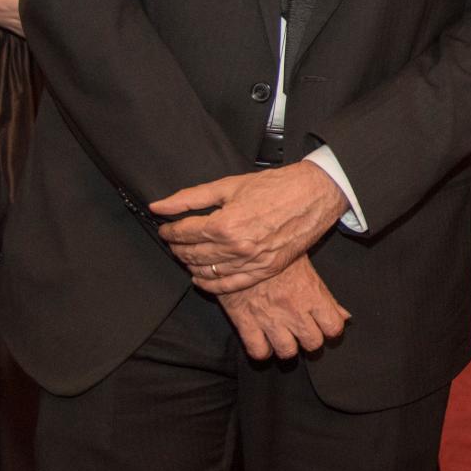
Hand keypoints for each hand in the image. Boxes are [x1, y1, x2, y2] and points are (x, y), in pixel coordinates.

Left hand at [150, 162, 346, 291]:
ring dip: (191, 265)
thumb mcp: (228, 185)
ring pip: (208, 272)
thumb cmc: (274, 186)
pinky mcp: (265, 270)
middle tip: (173, 241)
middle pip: (192, 254)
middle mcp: (236, 248)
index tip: (165, 228)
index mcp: (224, 224)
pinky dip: (211, 285)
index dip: (169, 231)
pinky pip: (230, 286)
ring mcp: (252, 262)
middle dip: (177, 247)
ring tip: (186, 256)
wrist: (313, 195)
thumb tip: (158, 206)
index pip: (183, 234)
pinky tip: (201, 279)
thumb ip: (190, 198)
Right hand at [218, 256, 349, 359]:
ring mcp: (269, 318)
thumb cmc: (275, 252)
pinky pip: (258, 351)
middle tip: (304, 330)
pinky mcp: (244, 321)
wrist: (240, 245)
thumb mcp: (306, 266)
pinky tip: (264, 341)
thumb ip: (327, 296)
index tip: (325, 325)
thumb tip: (345, 316)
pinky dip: (262, 350)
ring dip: (287, 347)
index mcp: (311, 293)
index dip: (331, 328)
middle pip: (313, 343)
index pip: (333, 327)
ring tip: (284, 337)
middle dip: (310, 339)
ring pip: (287, 352)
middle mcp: (293, 309)